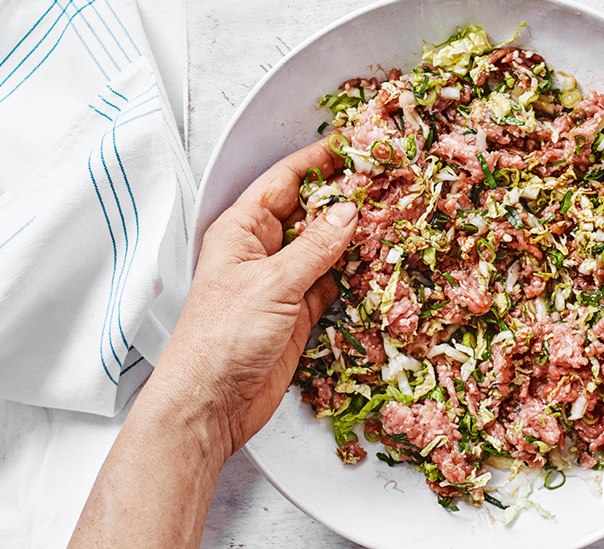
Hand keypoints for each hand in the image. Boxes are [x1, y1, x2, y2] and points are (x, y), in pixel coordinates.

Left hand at [156, 136, 357, 458]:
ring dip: (353, 236)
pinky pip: (331, 281)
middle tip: (384, 182)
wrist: (212, 404)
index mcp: (242, 230)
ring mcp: (282, 282)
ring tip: (392, 216)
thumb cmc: (223, 338)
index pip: (284, 181)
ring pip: (325, 247)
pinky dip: (353, 273)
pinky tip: (378, 261)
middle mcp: (262, 251)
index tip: (351, 145)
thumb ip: (315, 247)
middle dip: (343, 197)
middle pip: (309, 212)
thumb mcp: (273, 283)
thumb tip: (349, 211)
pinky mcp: (299, 312)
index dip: (317, 160)